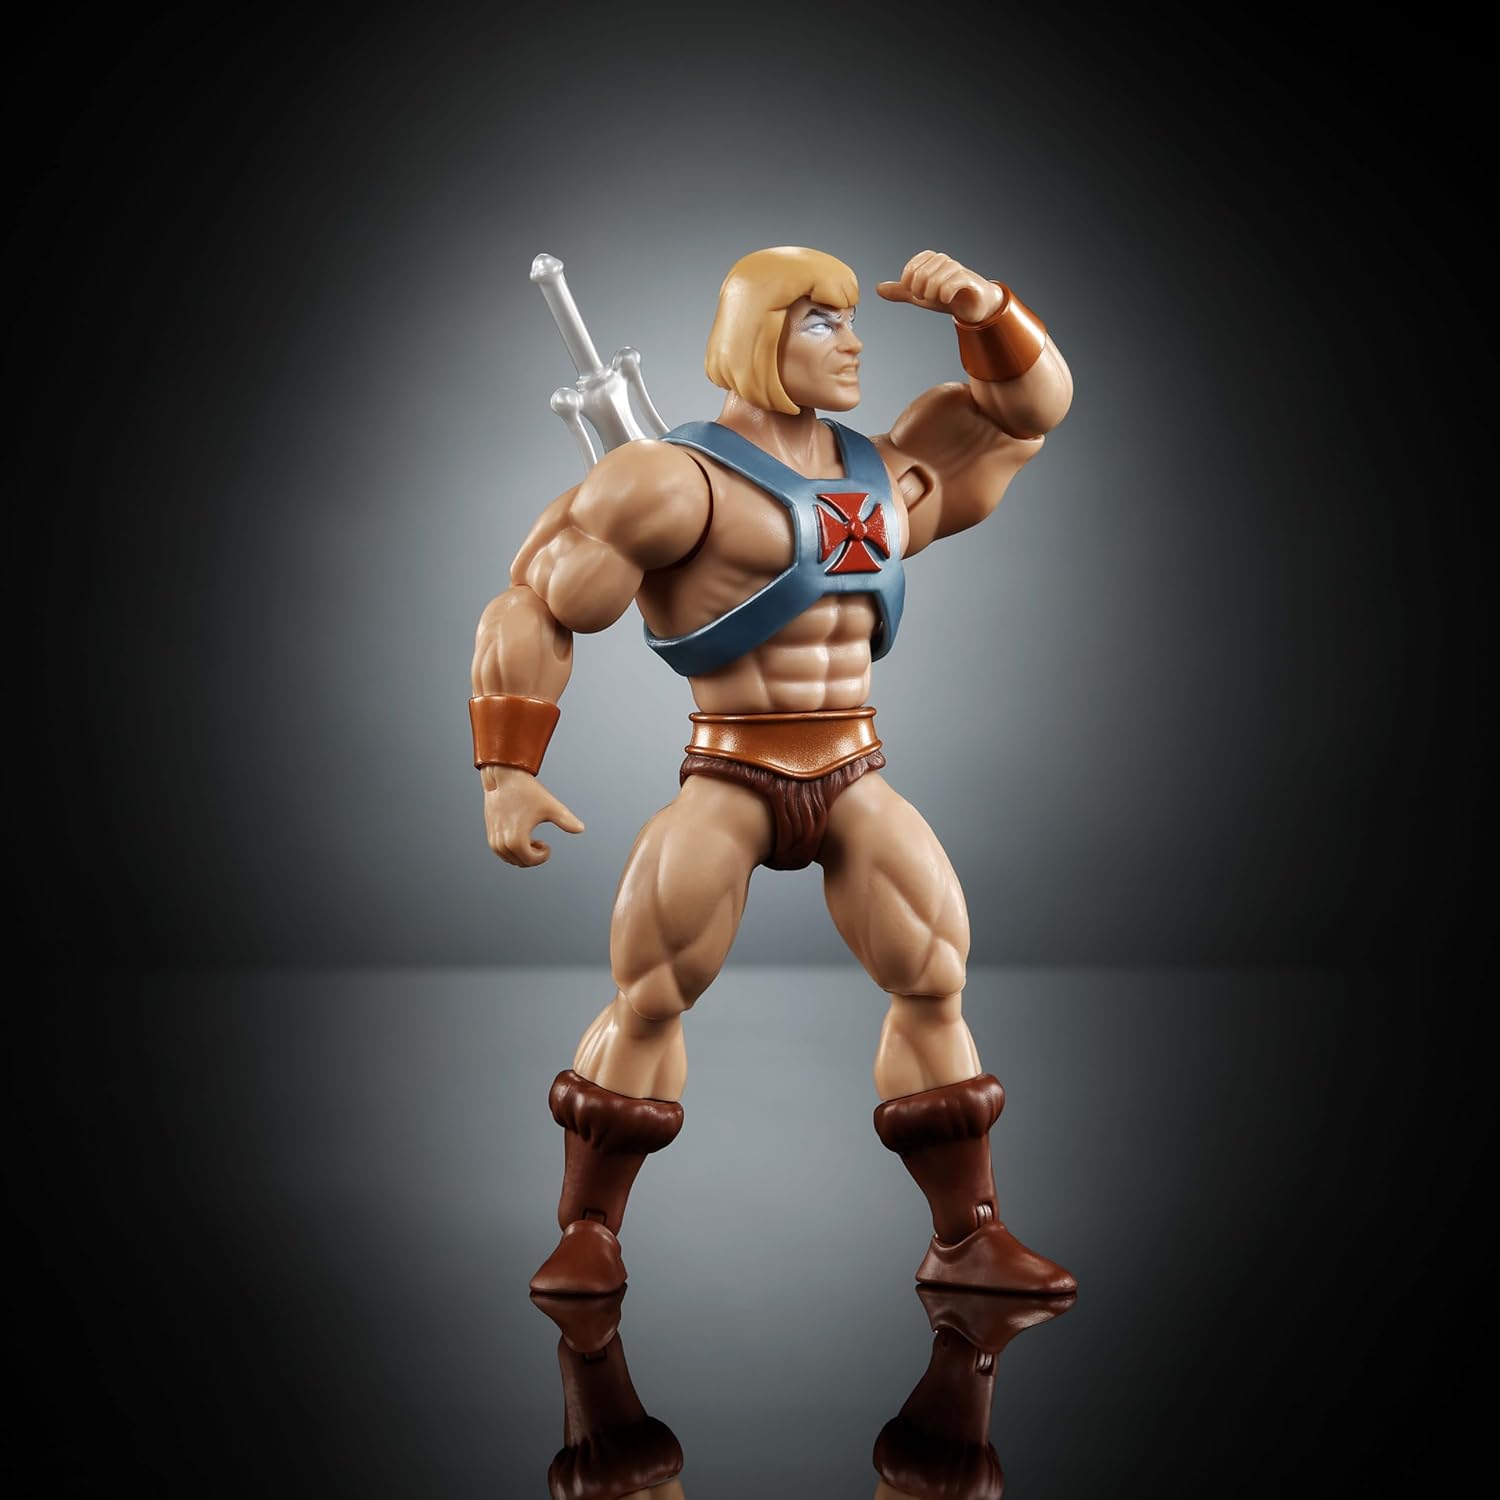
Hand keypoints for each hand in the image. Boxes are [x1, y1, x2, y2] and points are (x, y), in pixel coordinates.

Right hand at [481, 765, 584, 867]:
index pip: (530, 861)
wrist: (504, 778)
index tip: (547, 845)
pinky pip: (501, 852)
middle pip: (520, 863)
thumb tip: (581, 829)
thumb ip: (566, 820)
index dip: (542, 856)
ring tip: (530, 840)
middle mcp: (501, 843)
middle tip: (540, 843)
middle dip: (533, 857)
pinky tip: (521, 837)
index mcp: (516, 840)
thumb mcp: (550, 806)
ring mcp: (493, 839)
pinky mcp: (490, 833)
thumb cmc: (526, 791)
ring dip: (522, 855)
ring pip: (510, 859)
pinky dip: (512, 850)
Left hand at [877, 251, 1002, 323]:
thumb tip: (878, 289)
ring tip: (939, 298)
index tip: (916, 292)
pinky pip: (951, 284)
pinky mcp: (968, 279)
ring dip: (932, 295)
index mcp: (930, 260)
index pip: (911, 269)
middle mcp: (943, 260)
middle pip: (921, 276)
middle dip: (920, 292)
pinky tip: (947, 298)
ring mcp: (957, 268)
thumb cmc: (946, 296)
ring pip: (935, 281)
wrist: (972, 305)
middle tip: (928, 297)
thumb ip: (901, 292)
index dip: (909, 284)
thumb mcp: (920, 295)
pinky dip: (945, 295)